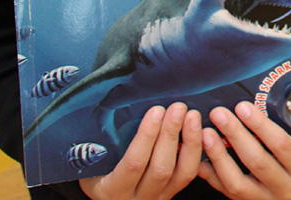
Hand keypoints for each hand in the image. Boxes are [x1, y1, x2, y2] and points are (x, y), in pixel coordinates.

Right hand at [79, 102, 201, 199]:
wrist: (107, 196)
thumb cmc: (93, 170)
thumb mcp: (89, 160)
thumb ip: (99, 140)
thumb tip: (110, 100)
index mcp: (112, 189)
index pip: (133, 164)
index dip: (146, 137)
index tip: (155, 111)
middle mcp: (136, 198)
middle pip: (160, 168)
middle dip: (171, 135)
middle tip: (178, 107)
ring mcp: (157, 198)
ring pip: (181, 174)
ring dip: (190, 142)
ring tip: (192, 115)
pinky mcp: (171, 194)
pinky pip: (188, 175)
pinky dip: (197, 152)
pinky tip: (201, 132)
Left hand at [198, 101, 290, 199]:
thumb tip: (262, 85)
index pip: (282, 146)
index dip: (260, 126)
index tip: (241, 105)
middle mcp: (288, 188)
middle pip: (258, 162)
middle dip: (235, 135)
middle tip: (218, 112)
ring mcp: (267, 199)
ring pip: (238, 183)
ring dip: (219, 156)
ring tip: (205, 132)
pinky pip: (226, 192)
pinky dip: (210, 174)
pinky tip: (198, 156)